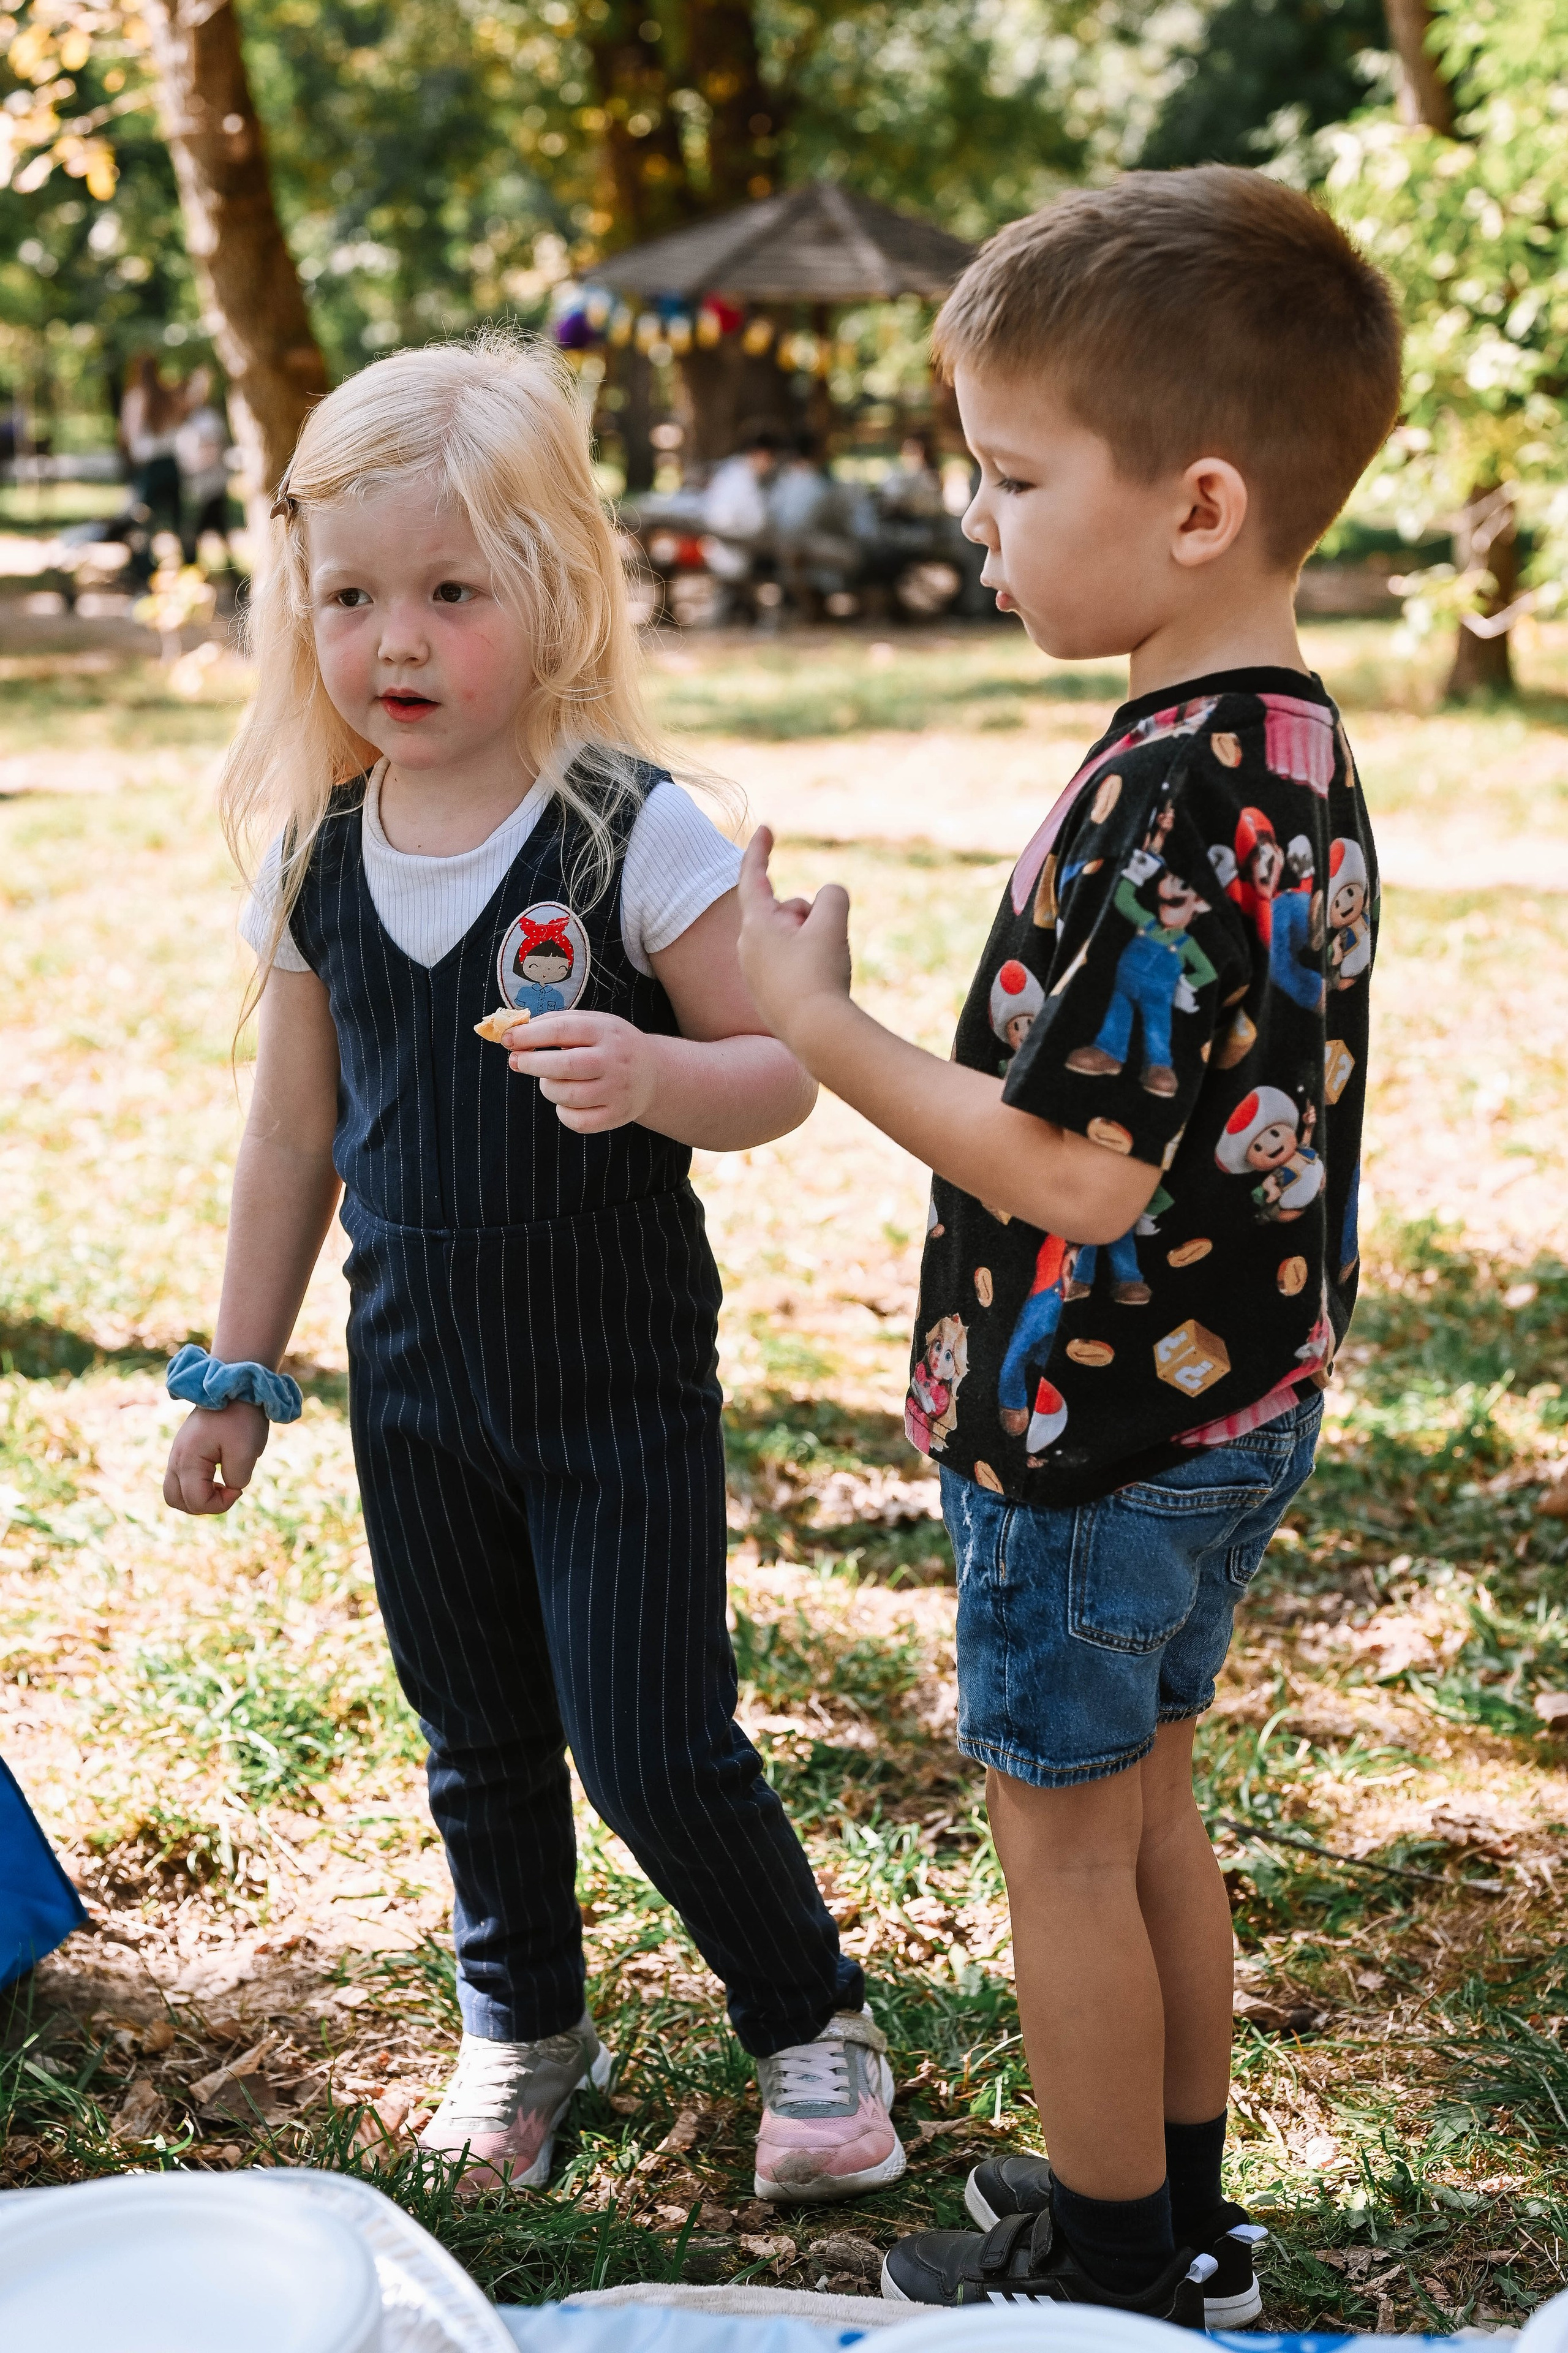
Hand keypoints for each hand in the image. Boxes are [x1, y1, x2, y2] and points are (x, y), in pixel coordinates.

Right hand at [163, 1402, 268, 1514]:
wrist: (235, 1387)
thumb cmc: (241, 1418)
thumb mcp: (247, 1452)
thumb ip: (236, 1479)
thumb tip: (229, 1487)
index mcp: (188, 1460)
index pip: (196, 1501)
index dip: (220, 1504)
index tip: (239, 1489)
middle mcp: (176, 1458)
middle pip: (175, 1501)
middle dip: (203, 1505)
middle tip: (227, 1492)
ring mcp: (177, 1454)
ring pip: (174, 1492)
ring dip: (196, 1497)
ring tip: (221, 1486)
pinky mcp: (184, 1450)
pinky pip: (181, 1479)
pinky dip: (195, 1486)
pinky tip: (217, 1476)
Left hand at [506, 1010, 657, 1132]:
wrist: (653, 1074)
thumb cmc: (611, 1044)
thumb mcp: (594, 1023)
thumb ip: (558, 1023)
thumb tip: (517, 1031)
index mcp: (606, 1031)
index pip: (562, 1030)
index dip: (529, 1036)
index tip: (508, 1040)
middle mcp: (614, 1061)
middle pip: (564, 1065)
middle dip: (532, 1064)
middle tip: (517, 1062)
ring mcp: (617, 1091)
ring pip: (566, 1095)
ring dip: (548, 1087)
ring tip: (551, 1080)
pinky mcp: (616, 1116)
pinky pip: (576, 1121)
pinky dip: (562, 1112)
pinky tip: (567, 1101)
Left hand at [735, 827, 851, 1051]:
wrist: (817, 1035)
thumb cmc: (819, 975)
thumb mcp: (832, 923)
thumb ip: (832, 896)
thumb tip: (829, 898)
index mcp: (756, 925)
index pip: (753, 876)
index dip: (761, 849)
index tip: (766, 829)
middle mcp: (748, 948)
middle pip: (785, 912)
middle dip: (809, 916)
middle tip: (825, 939)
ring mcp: (756, 974)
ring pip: (793, 940)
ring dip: (813, 942)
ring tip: (825, 969)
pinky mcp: (768, 995)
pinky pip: (793, 966)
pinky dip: (810, 967)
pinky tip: (820, 988)